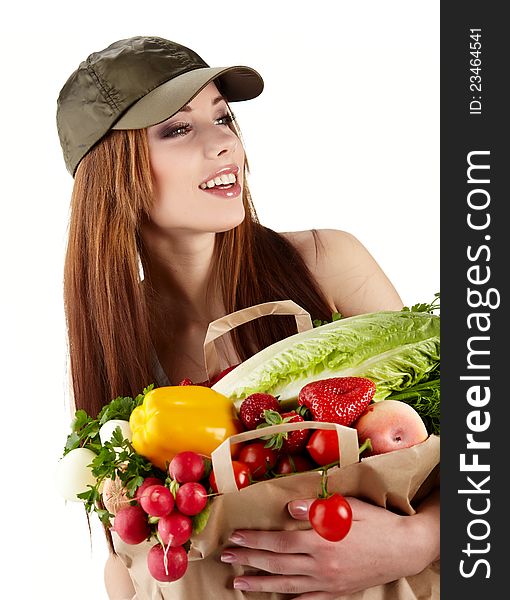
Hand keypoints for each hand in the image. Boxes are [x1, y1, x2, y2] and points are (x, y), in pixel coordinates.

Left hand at [220, 492, 438, 597]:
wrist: (405, 550)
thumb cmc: (377, 523)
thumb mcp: (348, 508)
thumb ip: (317, 510)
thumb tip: (289, 509)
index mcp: (321, 543)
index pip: (279, 543)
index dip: (255, 541)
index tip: (236, 537)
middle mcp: (321, 566)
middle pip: (276, 564)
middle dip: (248, 560)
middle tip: (227, 558)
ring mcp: (328, 583)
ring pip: (286, 585)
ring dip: (259, 584)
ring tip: (238, 583)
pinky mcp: (337, 593)